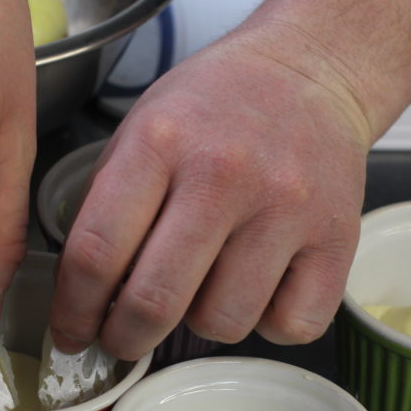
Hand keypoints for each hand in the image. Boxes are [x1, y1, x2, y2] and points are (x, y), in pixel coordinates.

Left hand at [48, 22, 371, 360]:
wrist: (312, 70)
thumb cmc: (217, 107)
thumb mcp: (142, 128)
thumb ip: (108, 206)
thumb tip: (84, 297)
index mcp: (160, 141)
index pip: (96, 252)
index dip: (74, 310)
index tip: (72, 333)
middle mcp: (225, 174)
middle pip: (155, 301)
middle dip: (125, 338)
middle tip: (122, 339)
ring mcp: (287, 208)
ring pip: (222, 323)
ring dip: (202, 322)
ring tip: (206, 285)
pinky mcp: (338, 238)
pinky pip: (291, 326)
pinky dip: (268, 323)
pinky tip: (260, 288)